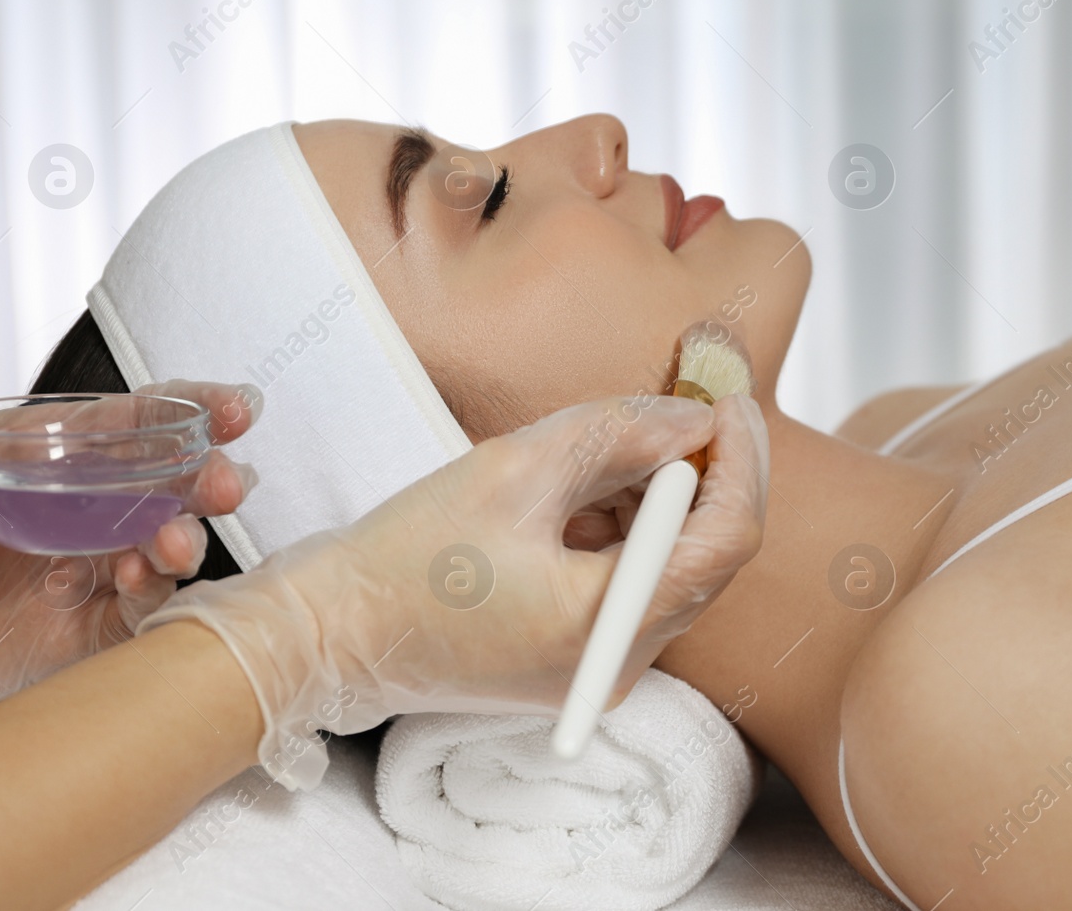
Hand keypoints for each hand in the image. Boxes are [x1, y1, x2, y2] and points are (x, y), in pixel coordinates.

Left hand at [0, 382, 260, 727]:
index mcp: (51, 454)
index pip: (137, 420)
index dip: (191, 410)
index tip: (230, 410)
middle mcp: (85, 509)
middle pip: (171, 485)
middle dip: (208, 480)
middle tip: (224, 486)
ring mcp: (90, 570)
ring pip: (166, 549)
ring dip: (184, 541)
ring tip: (173, 544)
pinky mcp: (84, 630)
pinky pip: (136, 613)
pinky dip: (149, 597)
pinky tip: (137, 582)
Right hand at [141, 392, 769, 789]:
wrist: (330, 635)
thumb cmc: (403, 556)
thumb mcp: (514, 470)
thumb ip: (617, 435)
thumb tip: (698, 419)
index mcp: (607, 627)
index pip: (726, 541)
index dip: (741, 460)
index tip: (728, 399)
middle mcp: (621, 665)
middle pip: (706, 556)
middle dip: (698, 473)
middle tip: (673, 404)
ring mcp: (602, 672)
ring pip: (669, 566)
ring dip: (654, 498)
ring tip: (597, 450)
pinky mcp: (579, 663)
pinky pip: (630, 585)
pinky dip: (622, 530)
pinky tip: (573, 494)